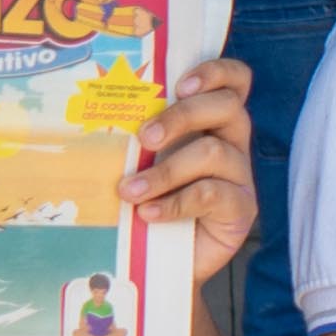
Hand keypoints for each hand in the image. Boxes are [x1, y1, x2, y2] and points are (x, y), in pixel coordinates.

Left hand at [122, 57, 257, 263]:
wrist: (158, 262)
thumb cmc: (145, 203)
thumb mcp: (140, 162)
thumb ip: (137, 138)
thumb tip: (94, 115)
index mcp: (212, 122)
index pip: (234, 81)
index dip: (215, 72)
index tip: (179, 85)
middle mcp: (232, 143)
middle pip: (226, 107)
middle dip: (181, 116)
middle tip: (144, 137)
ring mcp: (240, 177)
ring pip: (214, 153)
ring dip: (165, 170)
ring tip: (130, 191)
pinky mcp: (241, 210)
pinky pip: (212, 195)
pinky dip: (175, 202)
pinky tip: (149, 214)